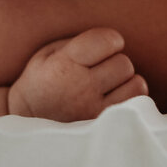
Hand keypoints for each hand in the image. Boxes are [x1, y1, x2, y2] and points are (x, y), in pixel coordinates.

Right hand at [8, 28, 147, 121]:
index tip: (102, 46)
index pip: (107, 41)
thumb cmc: (42, 80)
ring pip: (135, 84)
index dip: (109, 40)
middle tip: (100, 68)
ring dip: (125, 81)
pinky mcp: (103, 126)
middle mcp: (80, 88)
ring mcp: (93, 110)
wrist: (29, 122)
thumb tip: (113, 41)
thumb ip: (79, 42)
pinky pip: (136, 104)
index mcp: (64, 64)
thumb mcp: (47, 53)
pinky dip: (130, 97)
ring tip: (108, 84)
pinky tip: (114, 97)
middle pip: (124, 63)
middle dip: (115, 61)